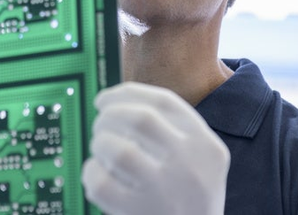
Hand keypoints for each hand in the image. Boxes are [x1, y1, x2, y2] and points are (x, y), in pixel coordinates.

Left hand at [82, 82, 229, 214]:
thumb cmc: (188, 199)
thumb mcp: (200, 162)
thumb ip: (171, 131)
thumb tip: (118, 102)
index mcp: (207, 147)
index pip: (164, 102)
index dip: (127, 94)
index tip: (106, 98)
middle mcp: (191, 167)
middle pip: (141, 119)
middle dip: (110, 115)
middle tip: (100, 125)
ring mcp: (166, 193)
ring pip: (119, 150)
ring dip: (99, 143)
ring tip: (100, 150)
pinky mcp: (141, 213)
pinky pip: (101, 183)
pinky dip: (90, 172)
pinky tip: (96, 175)